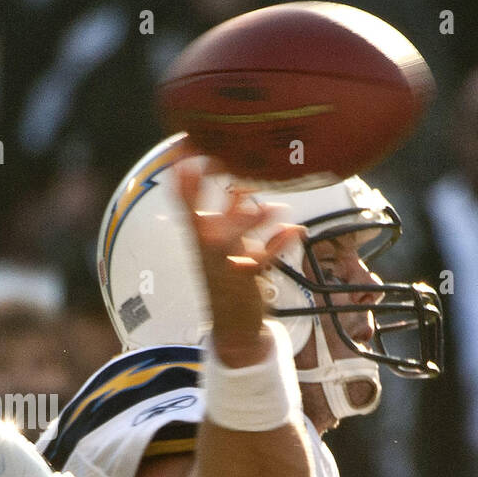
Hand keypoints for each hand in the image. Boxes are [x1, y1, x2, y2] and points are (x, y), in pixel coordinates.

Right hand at [172, 152, 301, 364]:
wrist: (235, 327)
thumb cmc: (231, 279)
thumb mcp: (231, 243)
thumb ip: (236, 215)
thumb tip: (243, 185)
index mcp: (199, 237)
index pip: (185, 204)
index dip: (183, 180)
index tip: (183, 149)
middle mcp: (207, 249)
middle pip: (200, 218)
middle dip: (203, 192)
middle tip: (215, 160)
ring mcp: (224, 265)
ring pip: (232, 239)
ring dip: (248, 220)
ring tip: (267, 202)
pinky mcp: (246, 280)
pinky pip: (263, 260)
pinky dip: (279, 244)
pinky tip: (294, 230)